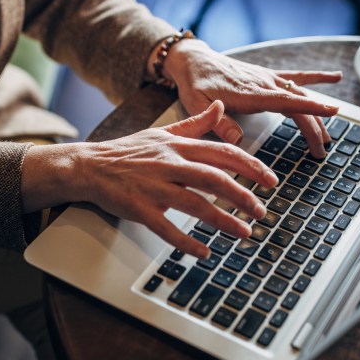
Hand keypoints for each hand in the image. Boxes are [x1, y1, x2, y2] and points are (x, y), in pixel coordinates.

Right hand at [22, 101, 277, 257]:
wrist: (88, 165)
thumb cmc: (127, 152)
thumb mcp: (163, 133)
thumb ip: (195, 123)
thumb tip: (221, 107)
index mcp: (178, 146)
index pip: (222, 153)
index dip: (251, 166)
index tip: (270, 180)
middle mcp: (169, 164)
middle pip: (214, 178)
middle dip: (243, 195)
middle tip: (262, 210)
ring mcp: (154, 188)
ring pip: (196, 204)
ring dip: (223, 220)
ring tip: (244, 233)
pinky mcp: (140, 209)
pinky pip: (167, 229)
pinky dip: (187, 242)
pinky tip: (205, 252)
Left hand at [157, 38, 341, 157]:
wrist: (193, 61)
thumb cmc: (195, 83)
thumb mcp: (197, 105)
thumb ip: (217, 122)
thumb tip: (238, 139)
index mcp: (250, 93)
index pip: (286, 101)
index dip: (310, 108)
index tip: (333, 112)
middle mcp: (264, 84)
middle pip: (297, 105)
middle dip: (314, 127)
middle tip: (321, 152)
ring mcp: (268, 79)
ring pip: (300, 96)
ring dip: (316, 114)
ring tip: (326, 137)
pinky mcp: (267, 76)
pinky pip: (296, 77)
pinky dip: (316, 77)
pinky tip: (336, 77)